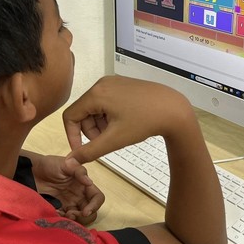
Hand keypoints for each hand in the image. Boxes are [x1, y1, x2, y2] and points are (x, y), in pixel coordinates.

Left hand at [29, 154, 103, 225]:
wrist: (32, 172)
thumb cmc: (50, 164)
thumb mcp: (66, 164)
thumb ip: (79, 171)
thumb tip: (89, 182)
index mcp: (84, 185)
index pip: (97, 198)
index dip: (95, 206)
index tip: (85, 211)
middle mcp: (79, 196)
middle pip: (90, 212)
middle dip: (83, 216)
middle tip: (71, 214)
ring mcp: (69, 203)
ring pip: (78, 218)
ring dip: (73, 220)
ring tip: (62, 214)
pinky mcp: (59, 208)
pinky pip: (65, 219)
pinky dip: (61, 220)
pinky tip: (54, 213)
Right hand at [62, 75, 194, 163]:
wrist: (173, 109)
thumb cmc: (145, 122)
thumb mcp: (114, 140)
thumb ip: (89, 151)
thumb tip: (70, 161)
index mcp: (96, 93)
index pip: (70, 116)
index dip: (72, 136)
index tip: (82, 151)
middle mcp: (102, 83)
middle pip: (82, 111)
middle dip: (90, 130)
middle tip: (106, 142)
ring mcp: (113, 82)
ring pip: (94, 107)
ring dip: (99, 124)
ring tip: (117, 133)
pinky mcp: (122, 84)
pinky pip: (105, 101)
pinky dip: (108, 115)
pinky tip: (123, 123)